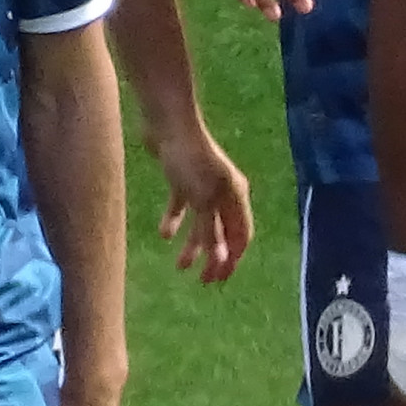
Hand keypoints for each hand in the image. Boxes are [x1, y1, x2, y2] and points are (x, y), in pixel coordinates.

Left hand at [150, 124, 255, 282]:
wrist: (168, 124)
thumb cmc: (190, 160)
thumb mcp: (203, 200)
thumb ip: (212, 231)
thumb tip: (222, 261)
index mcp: (236, 197)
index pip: (241, 236)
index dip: (232, 259)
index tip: (219, 280)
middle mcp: (224, 193)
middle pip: (222, 233)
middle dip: (213, 258)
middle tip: (202, 281)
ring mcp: (203, 185)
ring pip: (201, 223)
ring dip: (193, 245)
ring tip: (179, 266)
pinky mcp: (182, 178)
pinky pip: (182, 207)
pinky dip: (175, 221)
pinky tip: (165, 233)